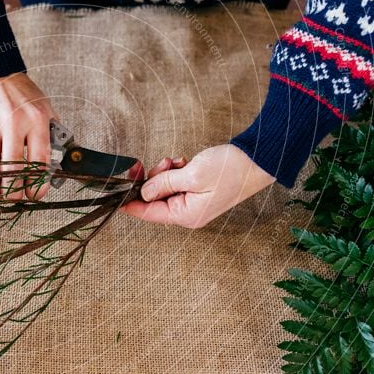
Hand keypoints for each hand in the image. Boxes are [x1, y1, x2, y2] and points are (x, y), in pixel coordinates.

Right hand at [0, 73, 57, 199]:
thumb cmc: (22, 94)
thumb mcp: (46, 109)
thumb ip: (53, 136)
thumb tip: (59, 166)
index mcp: (36, 120)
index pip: (38, 163)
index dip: (36, 186)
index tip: (34, 196)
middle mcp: (13, 123)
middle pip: (12, 171)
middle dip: (12, 193)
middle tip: (13, 200)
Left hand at [120, 144, 275, 227]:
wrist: (258, 159)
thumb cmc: (230, 169)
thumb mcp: (191, 175)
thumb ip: (164, 184)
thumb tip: (143, 192)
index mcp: (186, 215)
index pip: (149, 213)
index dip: (130, 203)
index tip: (115, 194)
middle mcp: (188, 213)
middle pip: (155, 199)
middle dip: (154, 179)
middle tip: (165, 163)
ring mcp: (194, 202)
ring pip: (164, 188)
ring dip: (165, 172)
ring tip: (179, 161)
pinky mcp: (199, 190)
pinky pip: (176, 183)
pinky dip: (176, 171)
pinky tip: (185, 161)